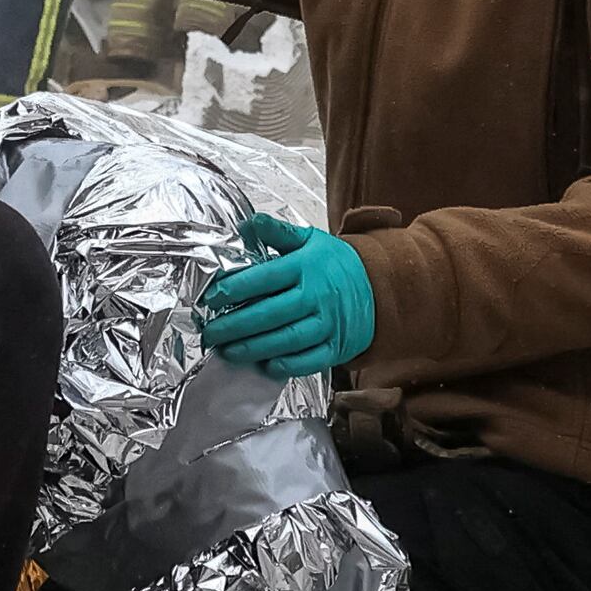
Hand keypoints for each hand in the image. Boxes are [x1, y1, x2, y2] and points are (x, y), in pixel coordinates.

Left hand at [198, 208, 375, 377]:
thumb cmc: (335, 264)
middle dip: (236, 325)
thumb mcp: (310, 240)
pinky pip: (310, 360)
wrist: (380, 286)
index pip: (265, 277)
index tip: (211, 299)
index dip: (235, 289)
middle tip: (210, 332)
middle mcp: (316, 295)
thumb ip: (276, 232)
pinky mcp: (336, 346)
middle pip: (271, 313)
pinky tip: (265, 365)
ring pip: (287, 339)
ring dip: (254, 348)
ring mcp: (328, 323)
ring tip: (228, 351)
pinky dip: (287, 365)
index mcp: (306, 266)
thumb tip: (246, 224)